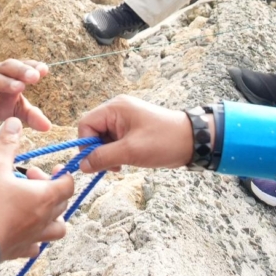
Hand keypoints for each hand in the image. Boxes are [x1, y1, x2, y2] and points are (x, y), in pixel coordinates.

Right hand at [0, 60, 54, 128]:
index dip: (31, 66)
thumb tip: (49, 126)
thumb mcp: (10, 109)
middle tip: (36, 76)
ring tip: (20, 88)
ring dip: (6, 82)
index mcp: (5, 73)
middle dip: (22, 70)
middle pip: (8, 67)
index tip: (45, 69)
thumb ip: (30, 115)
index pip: (20, 66)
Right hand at [0, 119, 78, 259]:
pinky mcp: (22, 250)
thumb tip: (14, 122)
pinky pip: (38, 245)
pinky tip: (22, 230)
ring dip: (52, 216)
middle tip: (30, 179)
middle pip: (63, 203)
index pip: (68, 184)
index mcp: (44, 197)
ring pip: (58, 228)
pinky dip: (36, 237)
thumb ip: (6, 145)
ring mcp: (36, 237)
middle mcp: (45, 218)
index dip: (63, 174)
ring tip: (35, 207)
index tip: (52, 169)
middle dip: (50, 188)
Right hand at [77, 95, 193, 169]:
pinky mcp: (132, 129)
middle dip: (98, 151)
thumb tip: (82, 165)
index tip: (95, 162)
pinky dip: (116, 153)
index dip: (86, 145)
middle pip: (93, 132)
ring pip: (103, 139)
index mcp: (115, 109)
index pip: (86, 124)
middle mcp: (117, 110)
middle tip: (112, 166)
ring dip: (108, 154)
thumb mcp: (131, 151)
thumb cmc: (163, 142)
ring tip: (121, 165)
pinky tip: (126, 161)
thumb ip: (103, 157)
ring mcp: (125, 120)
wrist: (193, 141)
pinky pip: (114, 141)